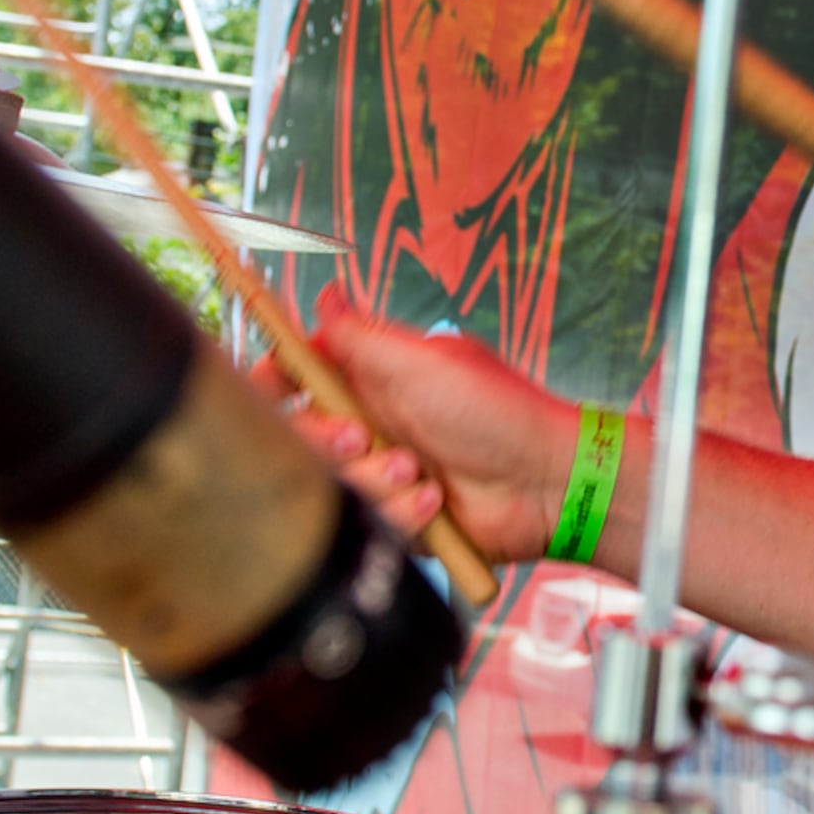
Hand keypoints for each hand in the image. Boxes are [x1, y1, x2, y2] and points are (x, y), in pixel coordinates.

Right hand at [252, 286, 583, 562]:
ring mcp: (381, 470)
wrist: (548, 482)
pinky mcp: (396, 516)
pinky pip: (368, 521)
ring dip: (373, 479)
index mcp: (371, 379)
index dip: (273, 381)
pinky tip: (436, 503)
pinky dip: (401, 513)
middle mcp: (370, 423)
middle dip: (325, 440)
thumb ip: (362, 338)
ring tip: (420, 475)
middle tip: (360, 438)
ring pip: (331, 483)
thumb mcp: (424, 363)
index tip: (266, 391)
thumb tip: (326, 293)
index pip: (297, 375)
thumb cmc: (498, 411)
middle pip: (302, 434)